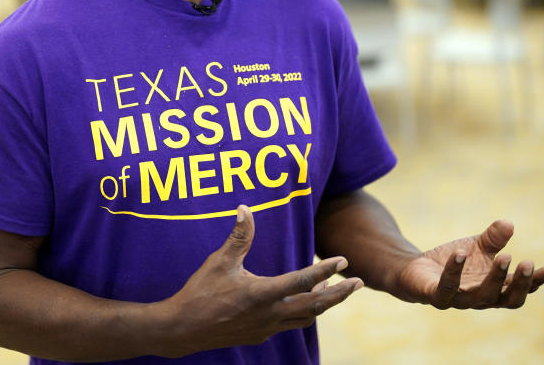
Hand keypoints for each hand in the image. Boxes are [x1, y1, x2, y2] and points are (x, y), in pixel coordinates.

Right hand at [158, 205, 361, 357]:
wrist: (183, 329)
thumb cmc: (200, 292)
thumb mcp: (219, 262)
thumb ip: (238, 237)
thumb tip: (244, 208)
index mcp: (261, 294)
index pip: (303, 281)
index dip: (325, 269)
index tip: (343, 260)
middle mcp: (269, 314)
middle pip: (315, 305)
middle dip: (340, 293)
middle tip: (359, 282)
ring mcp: (267, 328)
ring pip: (306, 318)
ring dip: (325, 305)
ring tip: (337, 291)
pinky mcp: (261, 335)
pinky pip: (291, 324)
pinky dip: (304, 313)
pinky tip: (304, 304)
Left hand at [396, 220, 543, 308]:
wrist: (417, 270)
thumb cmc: (454, 261)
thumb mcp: (477, 246)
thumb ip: (493, 238)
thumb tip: (509, 223)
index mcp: (496, 289)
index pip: (522, 289)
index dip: (538, 280)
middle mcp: (481, 299)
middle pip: (507, 299)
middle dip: (520, 283)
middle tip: (529, 262)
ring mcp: (459, 300)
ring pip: (482, 296)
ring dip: (494, 278)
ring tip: (504, 256)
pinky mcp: (437, 297)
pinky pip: (447, 287)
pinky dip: (454, 271)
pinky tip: (460, 253)